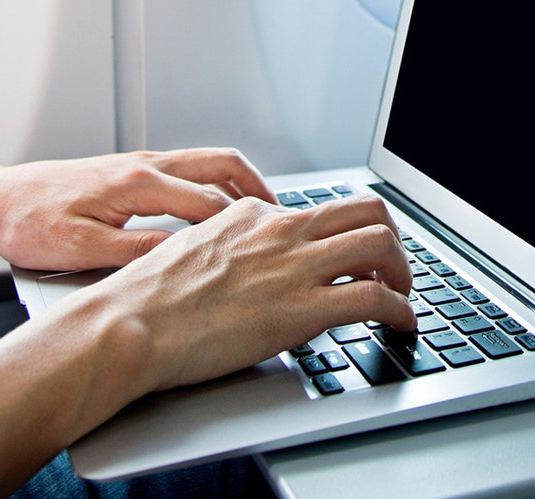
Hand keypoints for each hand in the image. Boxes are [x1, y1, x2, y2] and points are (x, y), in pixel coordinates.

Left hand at [0, 148, 274, 271]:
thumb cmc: (29, 224)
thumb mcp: (81, 250)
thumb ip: (136, 253)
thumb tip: (183, 257)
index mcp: (137, 184)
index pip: (211, 202)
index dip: (246, 226)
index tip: (272, 244)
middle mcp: (143, 165)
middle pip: (221, 165)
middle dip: (258, 189)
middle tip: (283, 218)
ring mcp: (137, 164)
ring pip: (206, 162)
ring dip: (239, 183)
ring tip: (260, 212)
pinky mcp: (128, 170)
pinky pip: (187, 169)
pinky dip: (215, 184)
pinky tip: (215, 210)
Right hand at [81, 193, 416, 392]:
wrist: (131, 324)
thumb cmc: (146, 300)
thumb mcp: (189, 253)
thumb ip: (226, 250)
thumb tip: (243, 269)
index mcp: (251, 216)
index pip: (315, 212)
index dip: (340, 237)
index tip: (346, 258)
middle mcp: (279, 231)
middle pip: (364, 209)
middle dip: (388, 238)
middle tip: (390, 268)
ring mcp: (294, 267)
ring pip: (380, 242)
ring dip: (403, 271)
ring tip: (403, 295)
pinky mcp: (304, 308)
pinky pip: (376, 298)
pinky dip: (402, 311)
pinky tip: (403, 325)